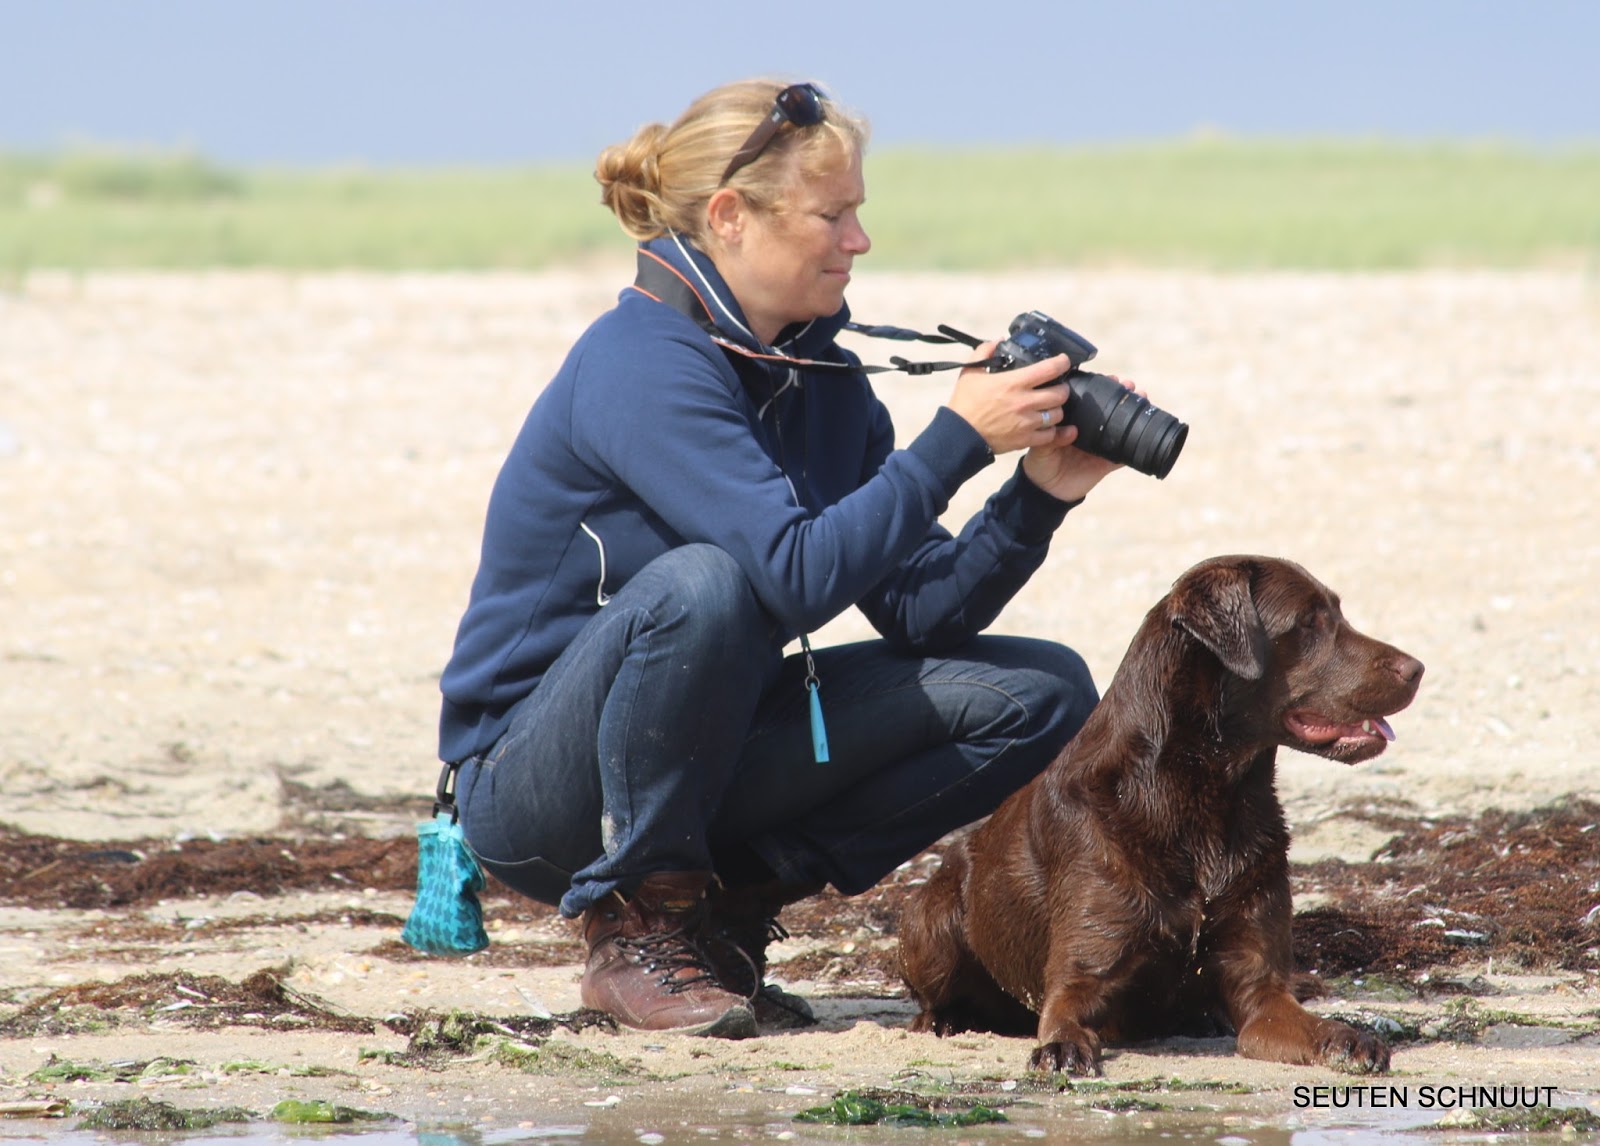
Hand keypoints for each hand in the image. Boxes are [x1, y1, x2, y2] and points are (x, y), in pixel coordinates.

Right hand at [944, 341, 1073, 455]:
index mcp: (1014, 383)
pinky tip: (1045, 426)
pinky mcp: (1025, 439)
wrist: (959, 435)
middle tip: (1057, 387)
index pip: (1049, 369)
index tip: (1063, 361)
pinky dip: (1051, 430)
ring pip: (1057, 414)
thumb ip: (984, 352)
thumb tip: (997, 340)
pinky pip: (1050, 435)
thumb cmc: (965, 404)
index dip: (1062, 362)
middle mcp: (1024, 402)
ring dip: (1056, 409)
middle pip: (1060, 393)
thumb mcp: (970, 373)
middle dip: (1062, 388)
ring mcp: (1027, 422)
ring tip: (1050, 407)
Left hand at [1021, 375, 1145, 502]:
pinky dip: (1135, 445)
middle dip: (1122, 394)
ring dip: (1134, 412)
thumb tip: (1071, 431)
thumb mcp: (1040, 447)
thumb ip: (1051, 437)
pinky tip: (1145, 432)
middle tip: (1130, 384)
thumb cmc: (1040, 464)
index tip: (1111, 378)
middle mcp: (1089, 432)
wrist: (1046, 491)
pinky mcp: (1107, 463)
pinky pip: (1124, 454)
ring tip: (1142, 397)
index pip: (1090, 402)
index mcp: (1074, 423)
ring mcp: (1100, 447)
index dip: (1101, 389)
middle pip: (1109, 410)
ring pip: (1120, 427)